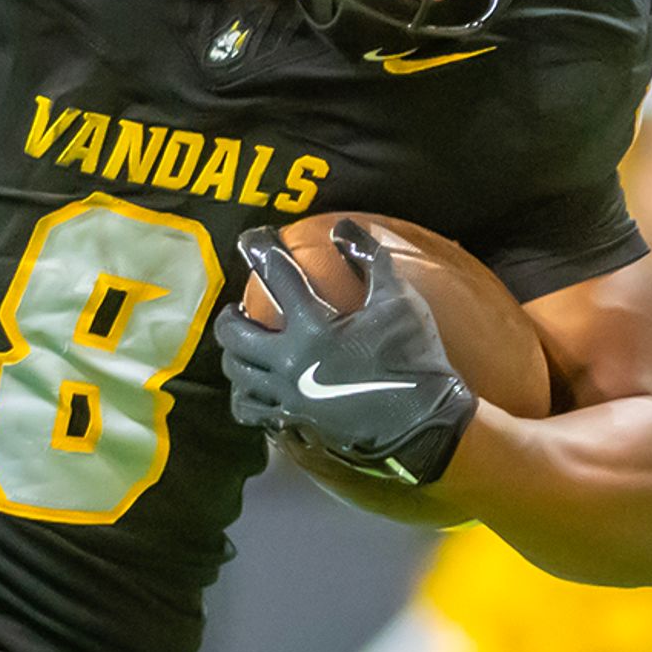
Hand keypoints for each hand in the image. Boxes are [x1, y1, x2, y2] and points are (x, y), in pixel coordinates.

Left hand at [224, 220, 477, 486]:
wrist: (423, 424)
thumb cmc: (414, 357)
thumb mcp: (398, 299)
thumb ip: (370, 258)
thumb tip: (343, 226)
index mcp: (314, 327)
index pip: (276, 276)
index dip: (260, 250)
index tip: (251, 238)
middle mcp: (290, 362)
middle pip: (234, 334)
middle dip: (229, 317)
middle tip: (236, 310)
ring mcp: (289, 396)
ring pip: (237, 375)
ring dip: (233, 356)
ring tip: (243, 348)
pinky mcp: (295, 422)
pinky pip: (253, 411)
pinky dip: (247, 397)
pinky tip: (255, 388)